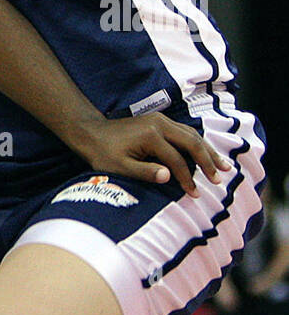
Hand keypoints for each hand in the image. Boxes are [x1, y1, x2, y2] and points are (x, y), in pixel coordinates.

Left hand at [72, 112, 227, 197]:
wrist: (91, 132)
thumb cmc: (103, 153)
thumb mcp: (119, 167)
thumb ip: (144, 172)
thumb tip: (169, 177)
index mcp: (151, 135)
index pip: (177, 160)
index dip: (187, 178)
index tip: (195, 194)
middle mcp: (160, 124)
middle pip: (192, 142)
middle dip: (208, 161)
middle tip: (220, 179)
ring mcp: (161, 120)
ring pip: (192, 135)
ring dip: (207, 151)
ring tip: (223, 166)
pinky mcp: (160, 121)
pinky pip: (184, 132)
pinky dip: (197, 144)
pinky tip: (205, 154)